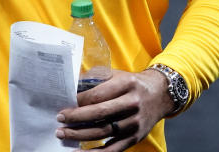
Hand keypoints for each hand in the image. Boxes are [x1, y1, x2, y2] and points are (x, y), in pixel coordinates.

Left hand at [55, 69, 173, 150]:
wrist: (159, 95)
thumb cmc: (131, 84)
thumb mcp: (116, 75)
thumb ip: (95, 79)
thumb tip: (71, 87)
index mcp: (126, 84)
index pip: (98, 94)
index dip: (78, 101)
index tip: (64, 104)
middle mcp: (132, 103)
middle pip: (99, 113)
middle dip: (76, 118)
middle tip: (59, 119)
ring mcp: (134, 122)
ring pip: (103, 132)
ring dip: (80, 135)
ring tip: (63, 133)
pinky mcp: (135, 137)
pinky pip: (112, 149)